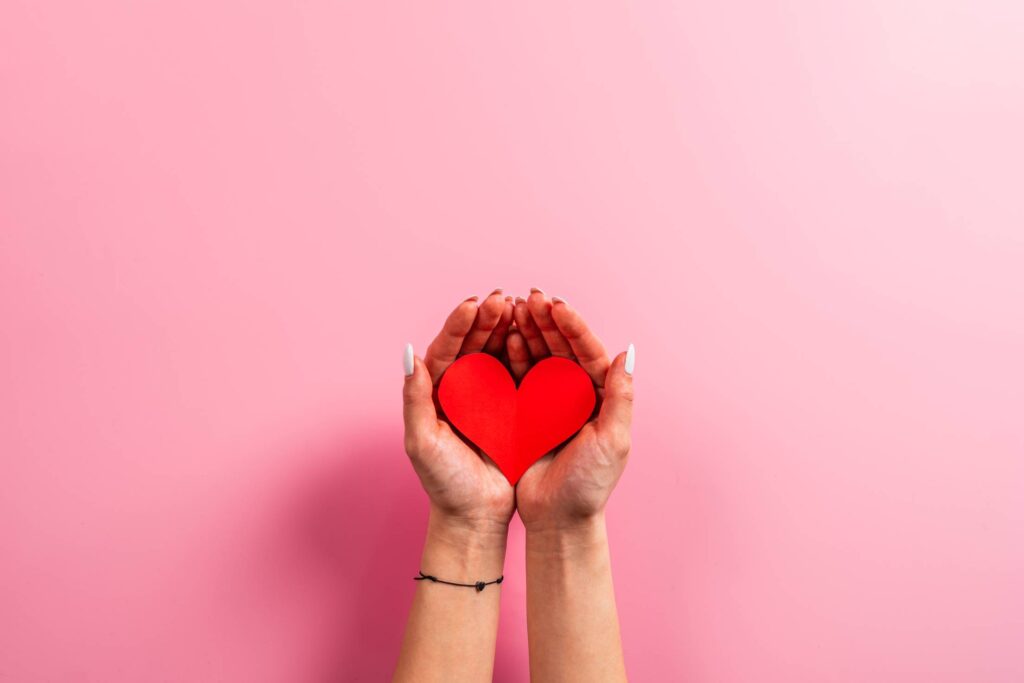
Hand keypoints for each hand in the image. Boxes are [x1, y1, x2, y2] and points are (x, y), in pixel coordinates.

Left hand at [402, 290, 517, 532]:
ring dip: (507, 329)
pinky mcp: (511, 408)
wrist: (476, 516)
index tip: (474, 305)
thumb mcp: (423, 442)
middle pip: (472, 345)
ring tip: (520, 307)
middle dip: (486, 320)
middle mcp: (460, 390)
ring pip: (496, 353)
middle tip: (502, 299)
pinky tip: (534, 336)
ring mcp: (487, 397)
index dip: (458, 325)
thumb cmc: (445, 483)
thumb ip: (414, 399)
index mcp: (436, 393)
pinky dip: (525, 352)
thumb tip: (409, 354)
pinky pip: (518, 373)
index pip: (445, 349)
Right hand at [506, 290, 634, 532]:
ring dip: (530, 331)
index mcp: (602, 397)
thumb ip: (621, 396)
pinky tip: (506, 337)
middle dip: (548, 320)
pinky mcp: (526, 411)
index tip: (557, 305)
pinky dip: (513, 354)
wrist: (556, 519)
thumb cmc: (589, 485)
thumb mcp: (613, 441)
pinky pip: (520, 375)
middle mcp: (577, 394)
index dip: (574, 327)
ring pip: (540, 356)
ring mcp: (551, 401)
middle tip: (532, 296)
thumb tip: (628, 352)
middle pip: (563, 348)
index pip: (589, 352)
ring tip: (515, 307)